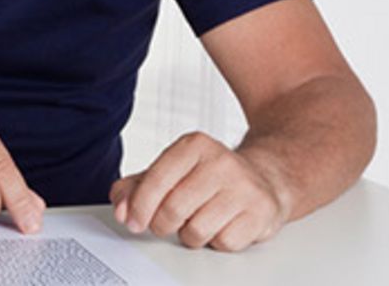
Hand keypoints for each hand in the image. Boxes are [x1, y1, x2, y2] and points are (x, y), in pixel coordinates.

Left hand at [110, 131, 289, 250]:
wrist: (265, 178)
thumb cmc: (208, 177)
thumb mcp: (169, 172)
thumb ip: (134, 188)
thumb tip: (123, 211)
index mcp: (193, 145)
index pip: (156, 181)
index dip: (139, 207)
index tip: (133, 222)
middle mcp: (221, 161)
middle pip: (173, 210)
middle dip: (163, 225)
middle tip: (167, 222)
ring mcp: (245, 186)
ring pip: (197, 231)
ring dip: (190, 235)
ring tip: (199, 219)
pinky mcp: (261, 211)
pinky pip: (224, 243)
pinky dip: (217, 241)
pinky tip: (223, 224)